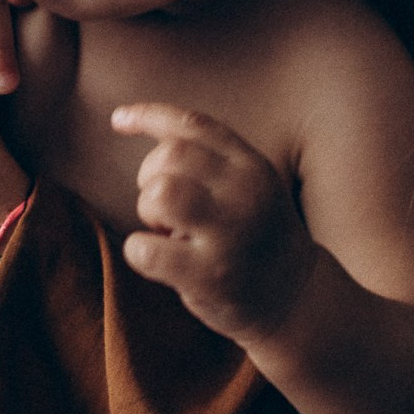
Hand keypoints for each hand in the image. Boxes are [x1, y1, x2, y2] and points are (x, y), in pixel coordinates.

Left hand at [111, 104, 313, 342]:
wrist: (295, 297)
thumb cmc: (256, 236)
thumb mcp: (250, 186)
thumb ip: (211, 158)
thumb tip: (140, 121)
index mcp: (251, 166)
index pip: (193, 125)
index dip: (148, 115)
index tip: (118, 119)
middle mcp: (245, 193)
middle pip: (170, 155)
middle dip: (149, 177)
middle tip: (163, 208)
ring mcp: (230, 235)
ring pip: (159, 194)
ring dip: (148, 210)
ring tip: (165, 230)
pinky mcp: (210, 276)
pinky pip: (146, 249)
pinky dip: (139, 250)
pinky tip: (158, 259)